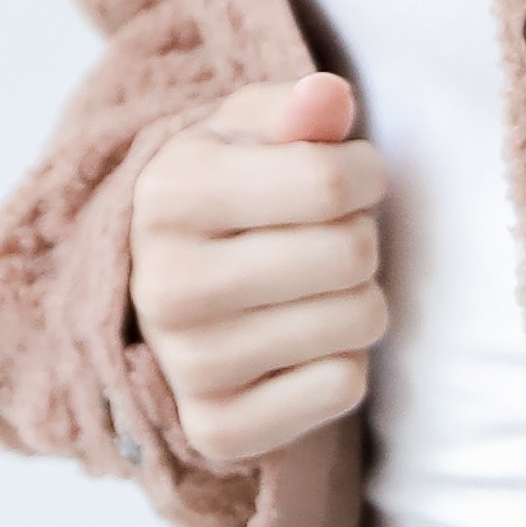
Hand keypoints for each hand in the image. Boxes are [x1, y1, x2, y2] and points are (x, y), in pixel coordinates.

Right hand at [129, 73, 387, 470]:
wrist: (158, 294)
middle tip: (325, 238)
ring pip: (360, 320)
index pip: (331, 181)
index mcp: (169, 197)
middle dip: (361, 236)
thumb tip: (330, 97)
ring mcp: (189, 365)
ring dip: (357, 299)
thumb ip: (295, 109)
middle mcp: (167, 286)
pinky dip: (342, 363)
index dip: (366, 172)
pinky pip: (343, 386)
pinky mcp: (218, 429)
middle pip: (352, 252)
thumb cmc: (223, 197)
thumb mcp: (245, 133)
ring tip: (310, 289)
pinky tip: (298, 345)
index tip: (352, 176)